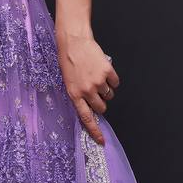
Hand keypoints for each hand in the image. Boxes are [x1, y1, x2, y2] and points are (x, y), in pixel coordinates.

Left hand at [56, 28, 118, 145]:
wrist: (74, 42)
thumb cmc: (68, 61)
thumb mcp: (68, 82)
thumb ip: (78, 95)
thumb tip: (90, 106)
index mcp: (74, 95)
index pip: (86, 118)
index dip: (95, 131)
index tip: (102, 141)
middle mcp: (87, 91)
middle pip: (102, 107)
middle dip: (101, 102)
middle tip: (96, 92)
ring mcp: (98, 82)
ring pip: (109, 95)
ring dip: (105, 89)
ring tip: (96, 76)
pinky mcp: (107, 72)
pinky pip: (115, 83)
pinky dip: (112, 79)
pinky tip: (103, 70)